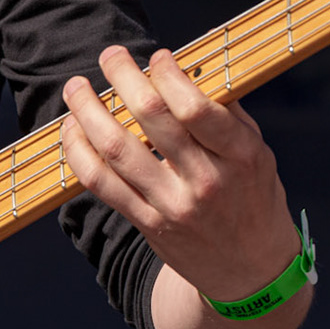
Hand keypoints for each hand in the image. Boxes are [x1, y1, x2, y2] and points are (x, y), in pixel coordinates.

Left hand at [61, 46, 299, 302]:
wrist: (251, 272)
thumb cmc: (254, 198)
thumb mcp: (258, 152)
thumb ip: (227, 112)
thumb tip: (189, 66)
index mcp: (239, 156)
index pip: (196, 108)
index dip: (169, 75)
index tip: (158, 57)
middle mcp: (205, 181)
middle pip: (152, 119)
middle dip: (123, 78)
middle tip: (110, 56)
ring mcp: (173, 206)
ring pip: (117, 150)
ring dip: (89, 113)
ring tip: (76, 88)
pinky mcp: (149, 224)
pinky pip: (102, 185)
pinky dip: (79, 153)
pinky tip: (72, 131)